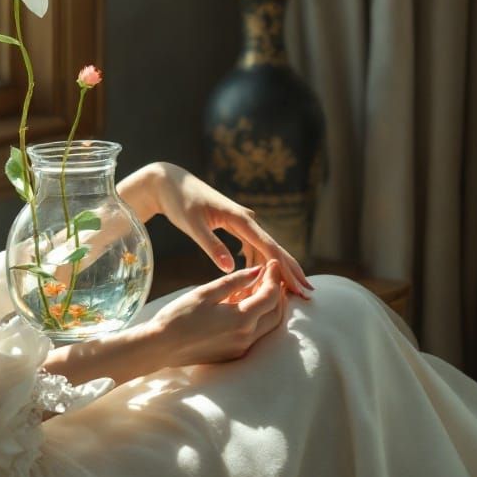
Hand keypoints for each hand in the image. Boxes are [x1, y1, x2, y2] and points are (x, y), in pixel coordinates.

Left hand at [121, 162, 312, 298]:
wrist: (168, 183)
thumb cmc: (179, 201)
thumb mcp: (192, 224)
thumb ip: (211, 245)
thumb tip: (230, 269)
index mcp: (239, 218)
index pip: (268, 246)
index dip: (286, 268)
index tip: (300, 286)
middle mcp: (245, 219)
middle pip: (272, 248)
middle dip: (289, 270)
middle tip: (307, 294)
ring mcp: (240, 222)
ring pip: (263, 249)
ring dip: (272, 270)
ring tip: (286, 293)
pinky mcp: (233, 225)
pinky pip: (251, 247)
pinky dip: (257, 263)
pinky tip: (260, 279)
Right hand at [145, 260, 288, 367]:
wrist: (161, 346)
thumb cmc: (180, 316)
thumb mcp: (206, 293)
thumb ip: (235, 282)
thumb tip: (258, 271)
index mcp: (241, 319)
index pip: (270, 296)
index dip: (274, 277)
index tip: (271, 262)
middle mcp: (247, 337)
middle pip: (276, 313)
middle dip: (277, 292)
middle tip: (270, 274)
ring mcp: (241, 348)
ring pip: (268, 325)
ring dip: (269, 305)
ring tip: (259, 286)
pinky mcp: (234, 353)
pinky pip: (256, 333)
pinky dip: (258, 316)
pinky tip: (244, 303)